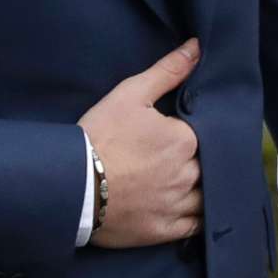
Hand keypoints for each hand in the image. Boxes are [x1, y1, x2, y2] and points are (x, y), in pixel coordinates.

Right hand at [78, 41, 201, 247]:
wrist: (70, 185)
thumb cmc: (99, 136)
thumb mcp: (131, 94)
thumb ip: (169, 70)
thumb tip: (198, 47)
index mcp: (186, 140)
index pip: (205, 135)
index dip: (195, 134)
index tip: (180, 134)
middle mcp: (189, 174)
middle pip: (208, 166)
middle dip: (200, 161)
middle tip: (184, 158)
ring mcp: (177, 205)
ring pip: (207, 197)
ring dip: (205, 190)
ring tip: (193, 183)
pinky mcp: (163, 231)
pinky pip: (195, 226)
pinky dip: (199, 218)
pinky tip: (195, 210)